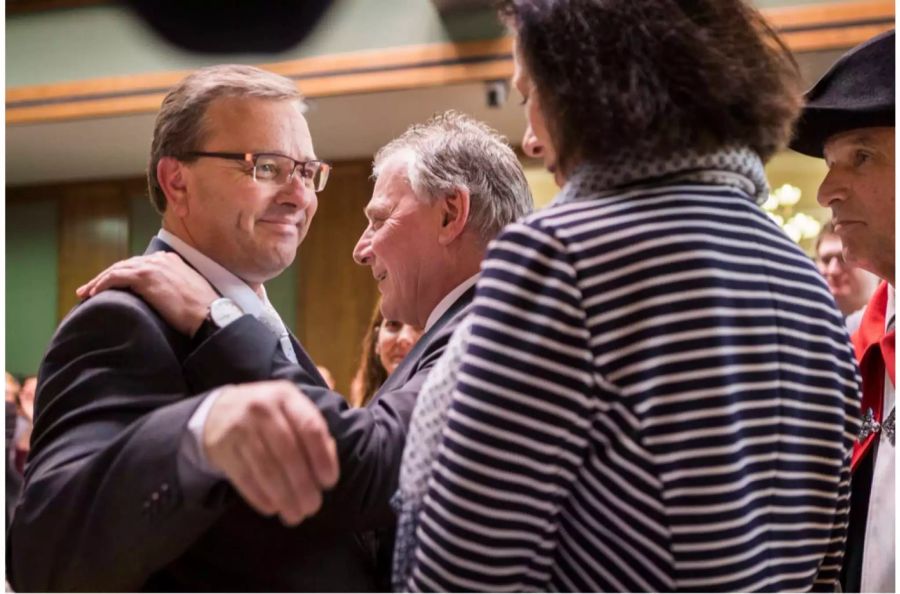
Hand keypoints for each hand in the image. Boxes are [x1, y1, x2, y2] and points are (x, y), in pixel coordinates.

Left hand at [76, 252, 217, 335]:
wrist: (208, 313)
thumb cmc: (201, 309)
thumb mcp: (187, 291)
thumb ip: (173, 287)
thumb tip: (162, 298)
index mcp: (170, 261)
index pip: (139, 264)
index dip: (122, 273)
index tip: (110, 284)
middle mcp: (160, 259)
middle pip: (125, 265)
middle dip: (105, 276)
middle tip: (90, 288)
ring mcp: (152, 266)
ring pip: (117, 269)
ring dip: (99, 281)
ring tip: (86, 292)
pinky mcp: (145, 277)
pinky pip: (116, 277)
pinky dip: (102, 284)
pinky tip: (94, 294)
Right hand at [203, 381, 339, 525]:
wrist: (219, 410)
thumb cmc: (269, 414)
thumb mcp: (291, 411)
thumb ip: (313, 432)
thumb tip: (327, 469)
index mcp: (287, 396)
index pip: (310, 427)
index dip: (322, 457)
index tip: (329, 483)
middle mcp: (262, 408)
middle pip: (287, 452)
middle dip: (303, 485)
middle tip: (313, 508)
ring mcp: (239, 427)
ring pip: (266, 469)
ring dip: (283, 496)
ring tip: (295, 515)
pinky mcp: (222, 447)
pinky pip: (244, 477)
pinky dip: (260, 496)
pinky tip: (272, 508)